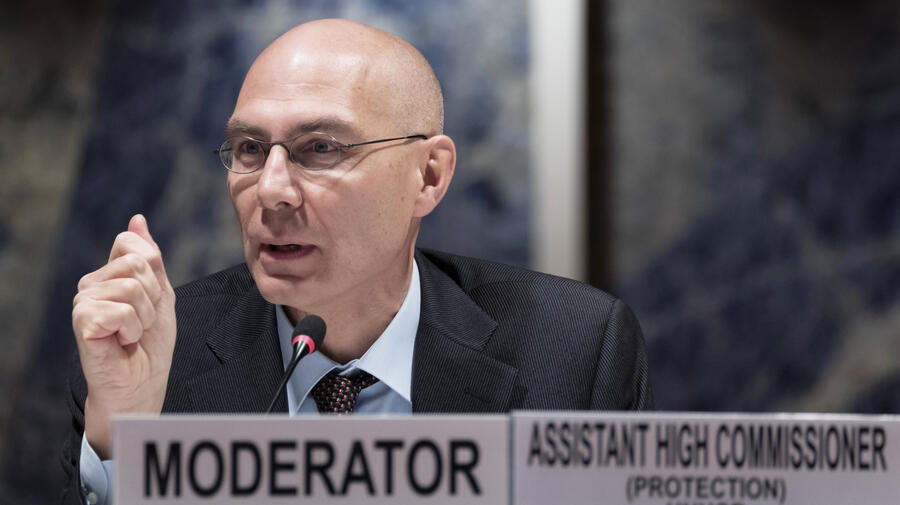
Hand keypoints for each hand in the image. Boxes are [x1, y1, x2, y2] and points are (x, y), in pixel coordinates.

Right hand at [72, 214, 175, 458]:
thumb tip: (137, 219)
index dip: (154, 272)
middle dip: (153, 296)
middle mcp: (91, 283)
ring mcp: (84, 300)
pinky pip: (123, 309)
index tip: (151, 301)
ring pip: (133, 285)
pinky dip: (133, 328)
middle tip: (143, 322)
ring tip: (133, 333)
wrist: (142, 383)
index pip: (134, 244)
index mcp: (109, 274)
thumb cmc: (150, 344)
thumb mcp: (161, 294)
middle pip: (137, 263)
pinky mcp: (82, 319)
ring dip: (145, 315)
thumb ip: (151, 258)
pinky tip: (122, 341)